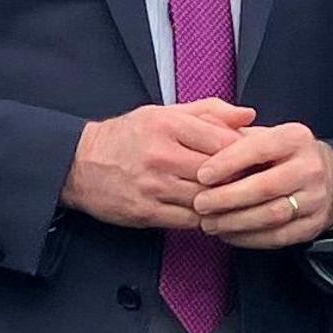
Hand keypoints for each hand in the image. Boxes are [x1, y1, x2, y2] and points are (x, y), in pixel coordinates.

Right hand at [64, 100, 254, 230]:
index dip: (245, 153)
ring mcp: (152, 186)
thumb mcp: (163, 113)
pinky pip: (188, 220)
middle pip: (217, 173)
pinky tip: (210, 213)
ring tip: (234, 199)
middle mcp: (160, 155)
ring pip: (206, 199)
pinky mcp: (146, 212)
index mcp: (166, 125)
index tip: (254, 158)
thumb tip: (249, 115)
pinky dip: (204, 218)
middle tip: (253, 182)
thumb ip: (209, 112)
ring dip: (222, 202)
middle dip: (238, 179)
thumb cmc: (127, 136)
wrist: (78, 164)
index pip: (223, 141)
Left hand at [191, 123, 332, 249]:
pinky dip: (248, 239)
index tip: (202, 175)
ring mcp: (315, 199)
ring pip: (271, 216)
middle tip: (200, 204)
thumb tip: (202, 137)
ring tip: (209, 223)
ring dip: (234, 222)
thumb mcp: (266, 134)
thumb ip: (235, 134)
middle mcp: (310, 168)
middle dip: (227, 198)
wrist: (328, 177)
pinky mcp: (314, 225)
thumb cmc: (283, 155)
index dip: (228, 163)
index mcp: (296, 138)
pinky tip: (228, 234)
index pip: (259, 149)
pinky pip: (278, 237)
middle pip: (265, 187)